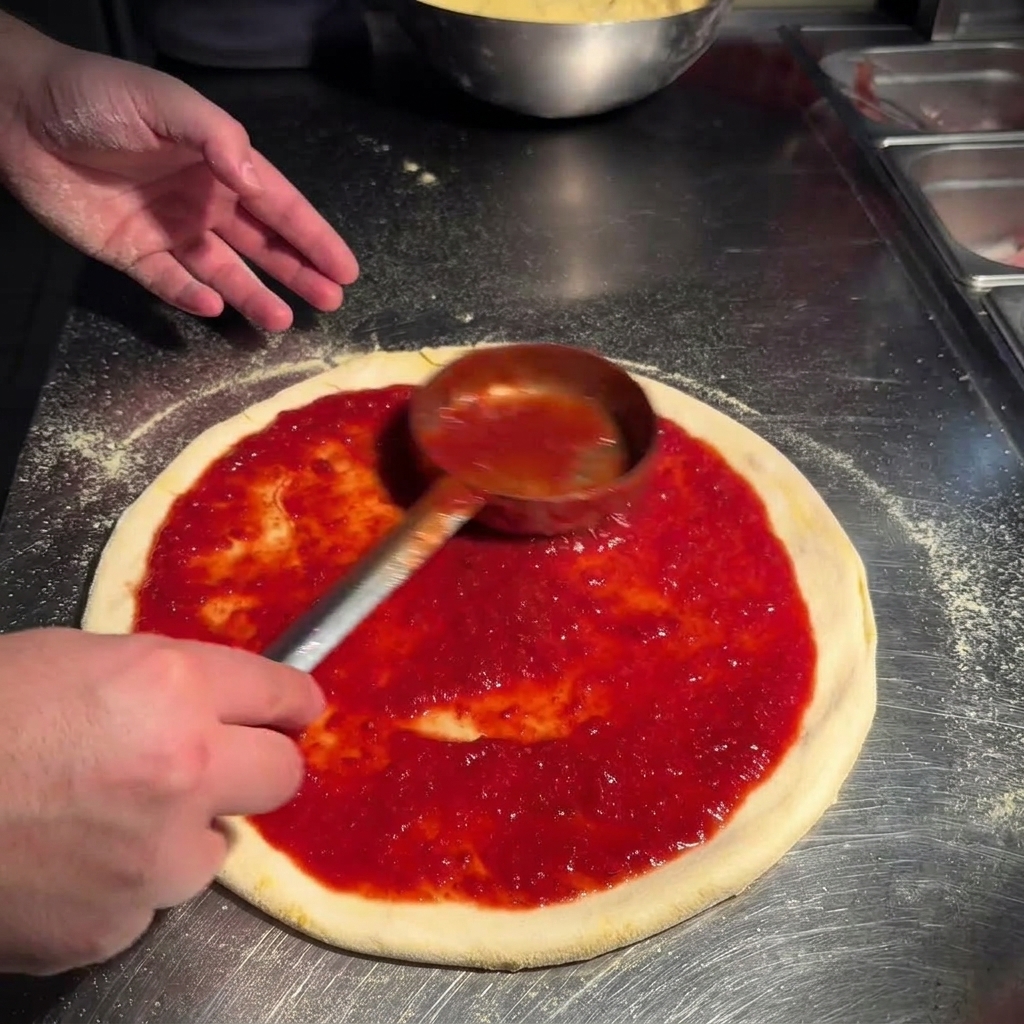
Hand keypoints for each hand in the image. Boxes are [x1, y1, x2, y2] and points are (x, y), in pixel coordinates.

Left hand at [0, 13, 357, 330]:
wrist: (18, 112)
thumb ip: (218, 140)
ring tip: (284, 319)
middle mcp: (203, 201)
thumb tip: (256, 184)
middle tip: (331, 301)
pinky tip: (215, 308)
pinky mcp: (132, 253)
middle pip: (262, 244)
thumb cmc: (99, 98)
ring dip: (254, 294)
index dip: (314, 237)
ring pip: (224, 271)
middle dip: (298, 271)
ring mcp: (169, 230)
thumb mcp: (167, 104)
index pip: (279, 206)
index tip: (346, 268)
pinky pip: (170, 282)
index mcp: (219, 164)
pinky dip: (192, 296)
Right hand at [0, 627, 324, 974]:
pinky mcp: (115, 925)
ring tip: (115, 816)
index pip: (279, 693)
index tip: (302, 708)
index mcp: (172, 688)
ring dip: (184, 830)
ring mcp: (153, 857)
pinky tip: (74, 860)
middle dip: (259, 765)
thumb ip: (163, 684)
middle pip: (283, 776)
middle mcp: (184, 771)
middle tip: (226, 763)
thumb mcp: (78, 661)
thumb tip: (215, 703)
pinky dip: (128, 880)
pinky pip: (151, 899)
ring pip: (216, 847)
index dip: (294, 700)